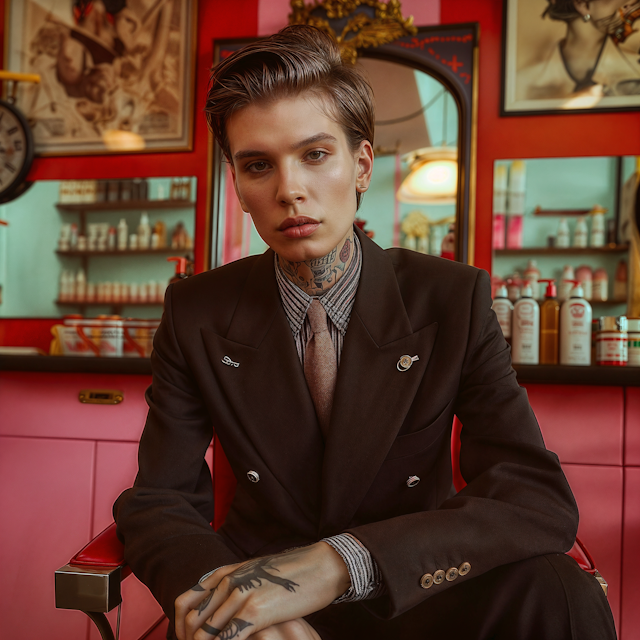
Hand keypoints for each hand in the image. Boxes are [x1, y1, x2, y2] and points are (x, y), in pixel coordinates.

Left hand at [175, 542, 348, 639]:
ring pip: (204, 634)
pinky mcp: (256, 612)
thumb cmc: (292, 573)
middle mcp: (227, 583)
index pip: (184, 604)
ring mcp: (240, 596)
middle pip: (191, 623)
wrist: (320, 565)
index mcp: (224, 574)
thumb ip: (235, 586)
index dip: (181, 630)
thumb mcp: (255, 573)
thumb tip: (222, 606)